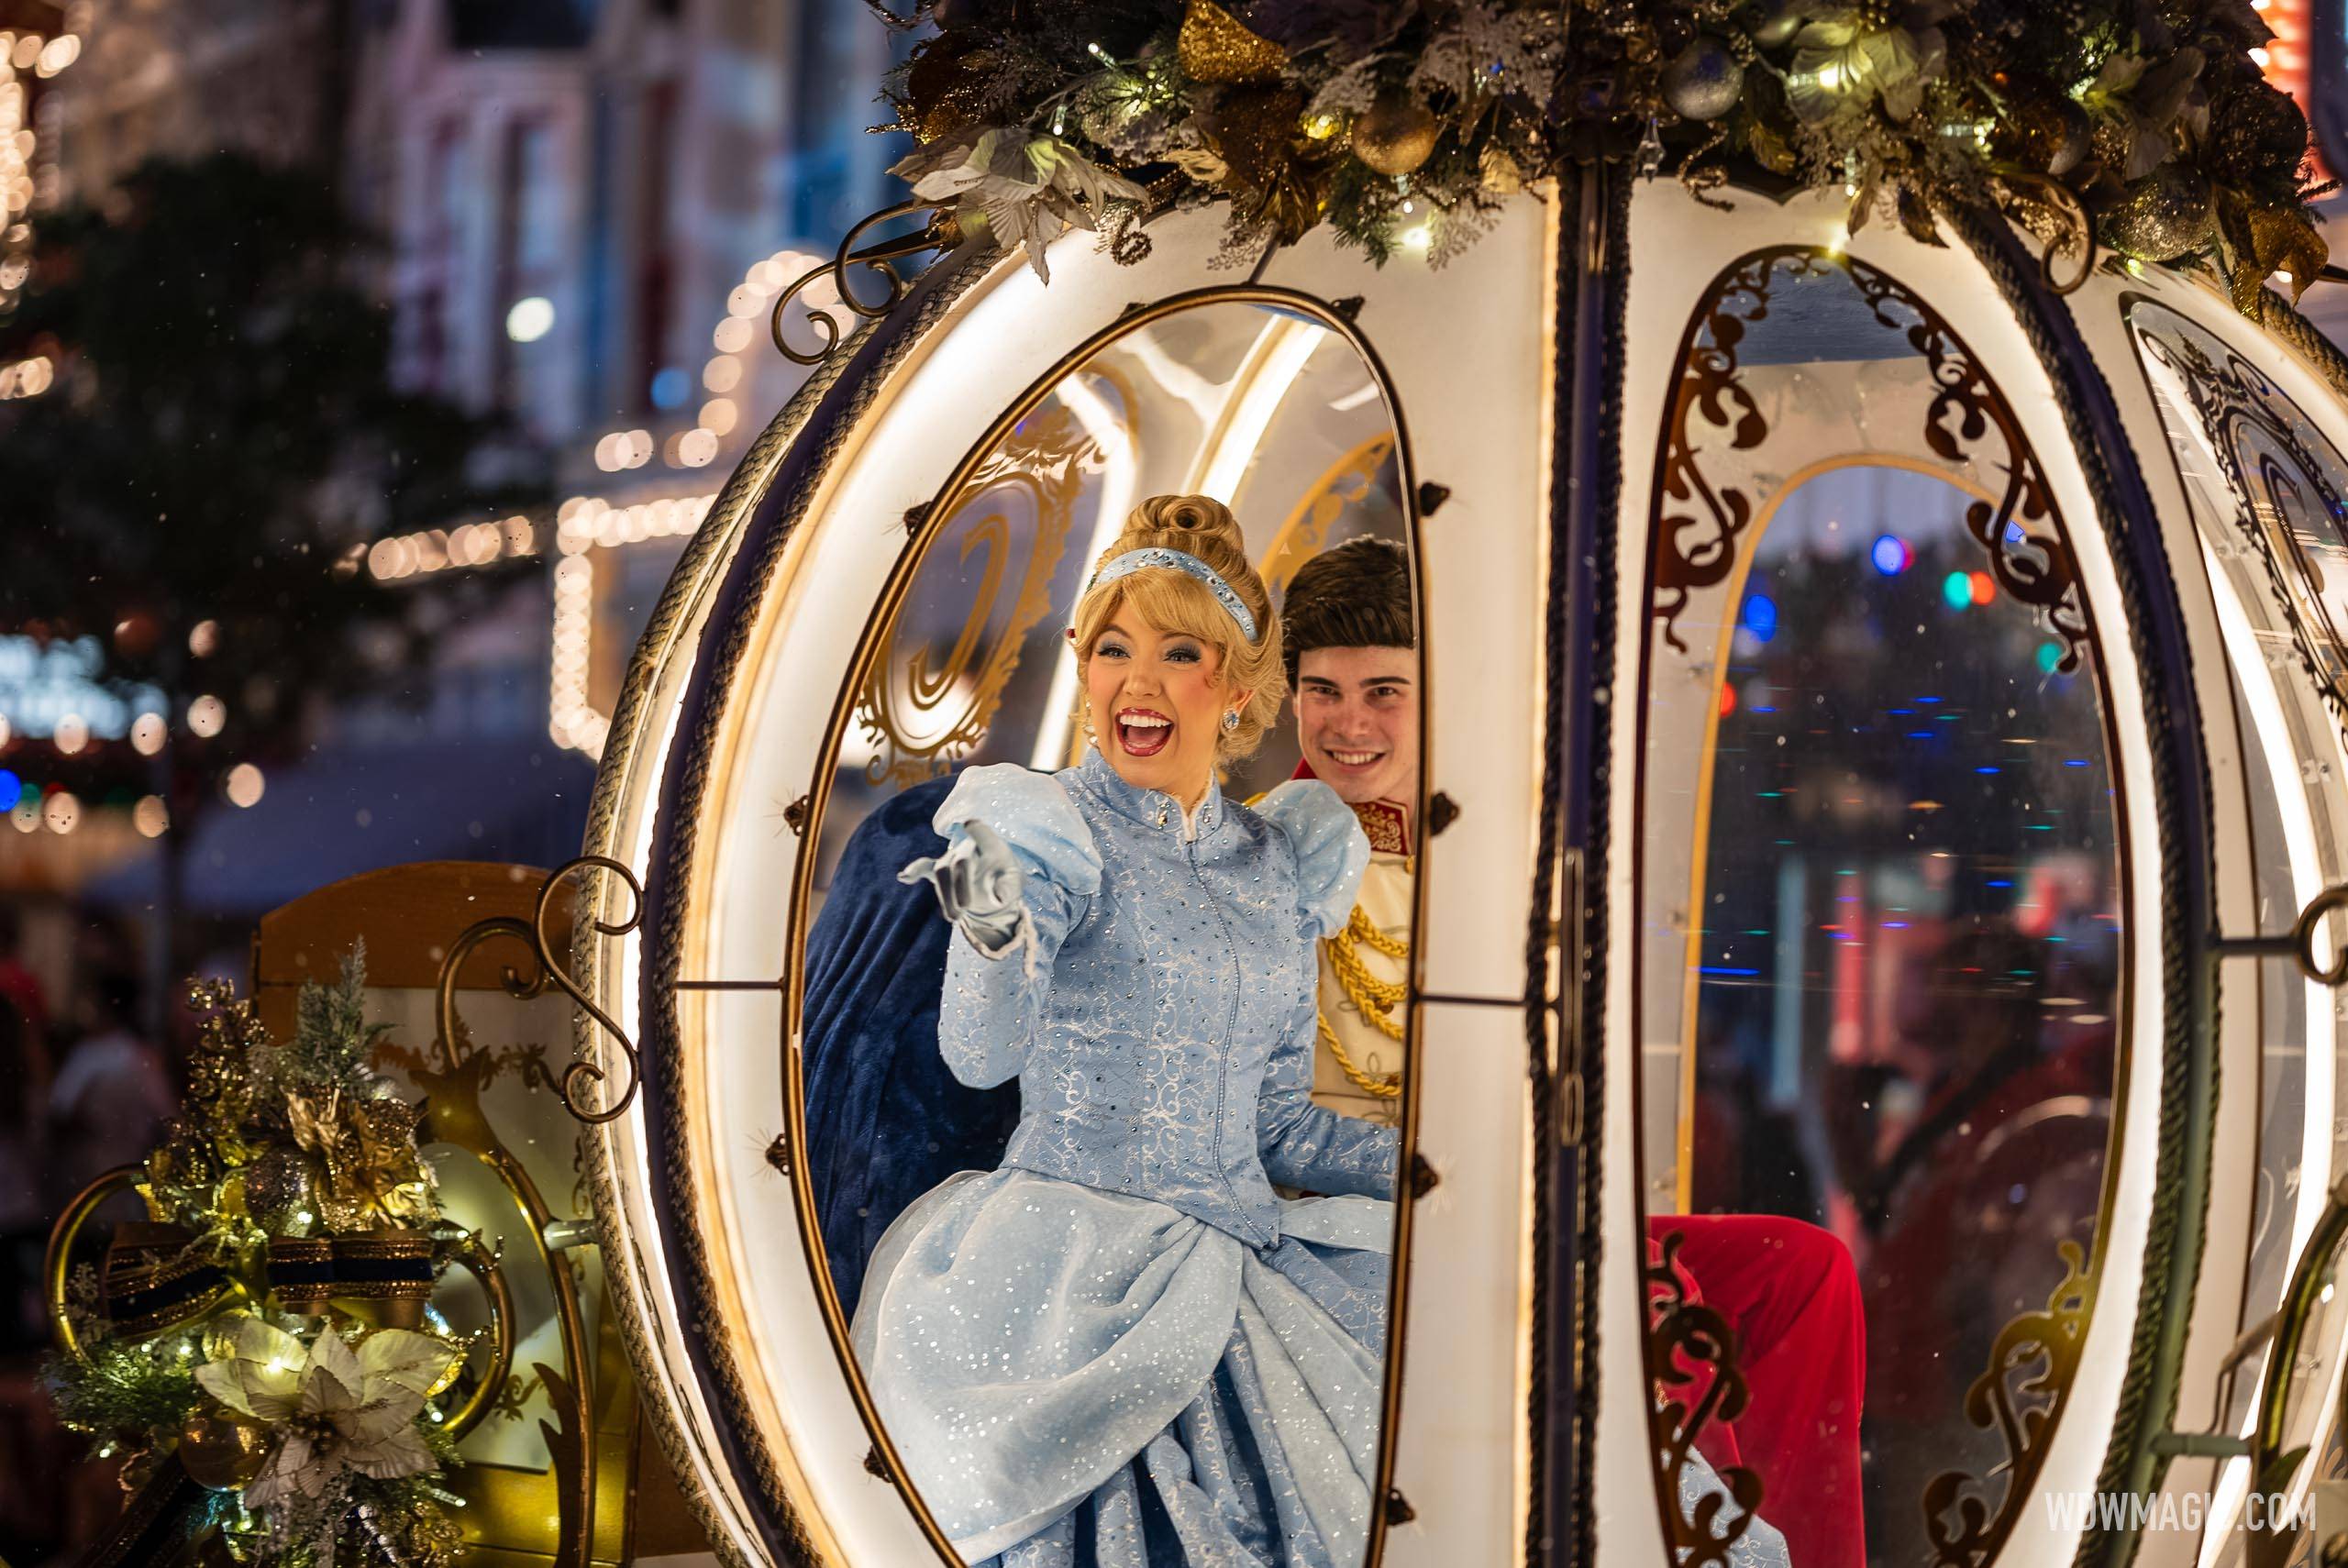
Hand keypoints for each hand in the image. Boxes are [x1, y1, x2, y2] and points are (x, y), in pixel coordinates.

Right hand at [900, 821, 1027, 952]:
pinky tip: (904, 877)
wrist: (994, 885)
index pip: (983, 834)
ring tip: (954, 918)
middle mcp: (968, 848)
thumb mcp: (1015, 885)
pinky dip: (914, 871)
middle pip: (960, 861)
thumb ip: (1007, 888)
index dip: (977, 830)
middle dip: (960, 885)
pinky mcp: (940, 870)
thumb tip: (996, 897)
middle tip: (966, 908)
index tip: (969, 824)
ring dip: (946, 895)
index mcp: (991, 847)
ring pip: (942, 870)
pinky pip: (925, 867)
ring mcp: (952, 858)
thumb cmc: (1007, 880)